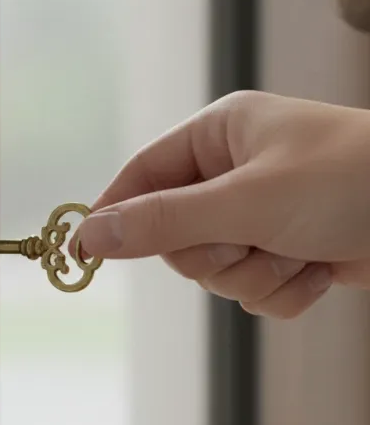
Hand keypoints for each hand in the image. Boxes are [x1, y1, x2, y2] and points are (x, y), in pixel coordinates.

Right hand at [72, 90, 369, 318]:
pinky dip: (283, 289)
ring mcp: (261, 214)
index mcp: (219, 135)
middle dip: (215, 252)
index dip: (114, 214)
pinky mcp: (287, 249)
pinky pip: (252, 288)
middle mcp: (234, 172)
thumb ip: (163, 221)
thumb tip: (90, 236)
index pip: (142, 175)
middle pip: (176, 235)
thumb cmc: (351, 181)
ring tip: (299, 252)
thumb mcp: (246, 201)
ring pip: (215, 270)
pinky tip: (319, 269)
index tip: (83, 253)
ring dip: (255, 273)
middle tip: (249, 243)